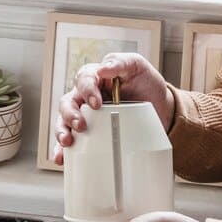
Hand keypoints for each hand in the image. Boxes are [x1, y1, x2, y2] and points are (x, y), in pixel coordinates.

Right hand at [51, 53, 172, 165]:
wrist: (159, 106)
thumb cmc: (145, 82)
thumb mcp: (137, 66)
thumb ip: (120, 62)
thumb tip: (104, 67)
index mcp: (95, 77)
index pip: (83, 80)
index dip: (87, 91)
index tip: (97, 103)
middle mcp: (85, 96)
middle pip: (68, 102)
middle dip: (70, 114)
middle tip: (81, 125)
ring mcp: (85, 115)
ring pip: (63, 121)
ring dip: (62, 132)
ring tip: (67, 143)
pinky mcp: (89, 133)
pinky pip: (72, 141)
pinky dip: (63, 151)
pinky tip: (63, 159)